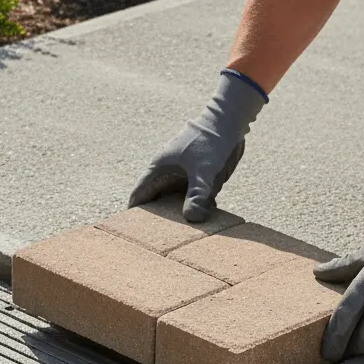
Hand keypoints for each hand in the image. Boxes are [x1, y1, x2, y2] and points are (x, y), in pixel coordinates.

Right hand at [128, 69, 266, 221]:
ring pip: (175, 202)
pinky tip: (206, 219)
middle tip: (160, 241)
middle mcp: (167, 174)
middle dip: (158, 220)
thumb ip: (198, 196)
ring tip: (182, 236)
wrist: (231, 122)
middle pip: (155, 202)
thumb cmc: (211, 142)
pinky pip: (192, 197)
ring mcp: (182, 176)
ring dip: (179, 215)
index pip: (139, 195)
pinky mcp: (197, 177)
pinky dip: (196, 207)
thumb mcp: (205, 172)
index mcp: (159, 170)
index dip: (133, 214)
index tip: (132, 232)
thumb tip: (192, 219)